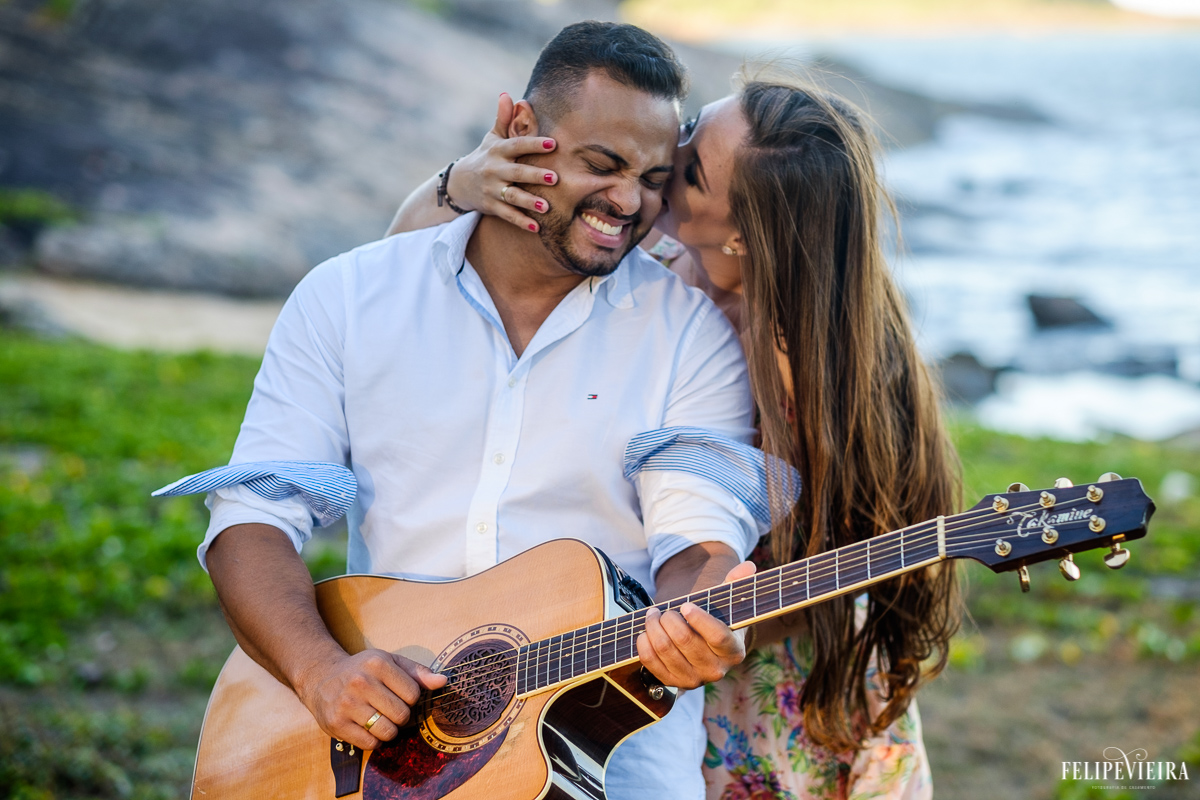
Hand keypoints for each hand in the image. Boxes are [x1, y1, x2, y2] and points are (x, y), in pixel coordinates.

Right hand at [294, 648, 446, 750]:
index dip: (411, 698)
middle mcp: (361, 683)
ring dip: (388, 730)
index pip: (414, 693)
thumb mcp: (389, 662)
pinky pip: (370, 744)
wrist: (320, 677)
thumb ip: (417, 672)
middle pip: (402, 715)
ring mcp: (347, 705)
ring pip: (388, 732)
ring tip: (379, 718)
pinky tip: (366, 726)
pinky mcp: (337, 724)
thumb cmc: (362, 670)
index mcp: (378, 664)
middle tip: (389, 709)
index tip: (399, 694)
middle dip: (401, 716)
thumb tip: (443, 681)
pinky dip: (374, 740)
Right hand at [447, 92, 557, 231]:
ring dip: (529, 201)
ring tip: (547, 207)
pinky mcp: (491, 206)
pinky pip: (507, 214)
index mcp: (498, 151)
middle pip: (517, 172)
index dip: (534, 144)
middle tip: (556, 177)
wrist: (458, 183)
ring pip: (513, 196)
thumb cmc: (484, 157)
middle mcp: (494, 170)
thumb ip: (503, 119)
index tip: (553, 143)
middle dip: (535, 175)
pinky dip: (521, 221)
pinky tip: (536, 227)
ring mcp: (492, 189)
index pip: (517, 145)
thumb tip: (508, 94)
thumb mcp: (492, 138)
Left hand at [636, 560, 755, 689]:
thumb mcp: (727, 604)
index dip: (700, 619)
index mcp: (734, 651)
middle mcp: (716, 670)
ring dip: (653, 627)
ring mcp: (694, 680)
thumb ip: (737, 584)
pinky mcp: (673, 683)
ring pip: (665, 650)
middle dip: (669, 618)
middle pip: (685, 640)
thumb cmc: (716, 620)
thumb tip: (748, 566)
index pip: (718, 636)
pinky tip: (646, 633)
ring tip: (653, 615)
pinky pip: (651, 663)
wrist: (703, 648)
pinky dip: (644, 644)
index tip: (686, 605)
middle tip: (663, 609)